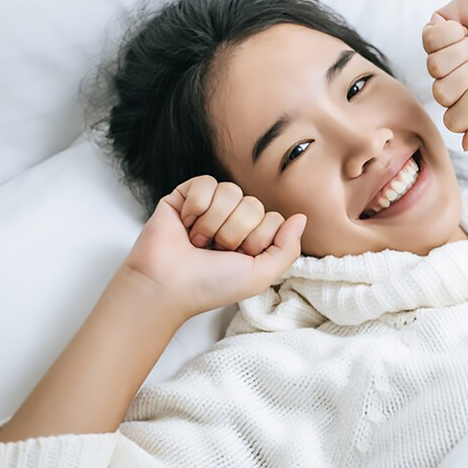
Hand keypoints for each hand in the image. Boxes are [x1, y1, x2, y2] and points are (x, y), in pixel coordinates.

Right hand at [120, 176, 305, 321]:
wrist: (166, 285)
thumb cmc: (210, 285)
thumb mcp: (260, 275)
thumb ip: (287, 249)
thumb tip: (301, 218)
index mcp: (251, 238)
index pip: (273, 219)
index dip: (257, 239)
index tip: (237, 258)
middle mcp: (232, 220)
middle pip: (253, 205)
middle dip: (234, 232)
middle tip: (213, 251)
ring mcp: (209, 206)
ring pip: (231, 191)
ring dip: (213, 222)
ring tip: (197, 241)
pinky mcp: (185, 195)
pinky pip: (206, 182)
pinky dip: (196, 206)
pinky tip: (185, 223)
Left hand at [424, 0, 467, 149]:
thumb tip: (467, 145)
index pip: (454, 121)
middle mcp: (453, 82)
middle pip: (441, 94)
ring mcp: (441, 57)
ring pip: (434, 67)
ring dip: (463, 51)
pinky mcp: (433, 31)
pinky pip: (429, 40)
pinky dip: (453, 32)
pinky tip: (467, 27)